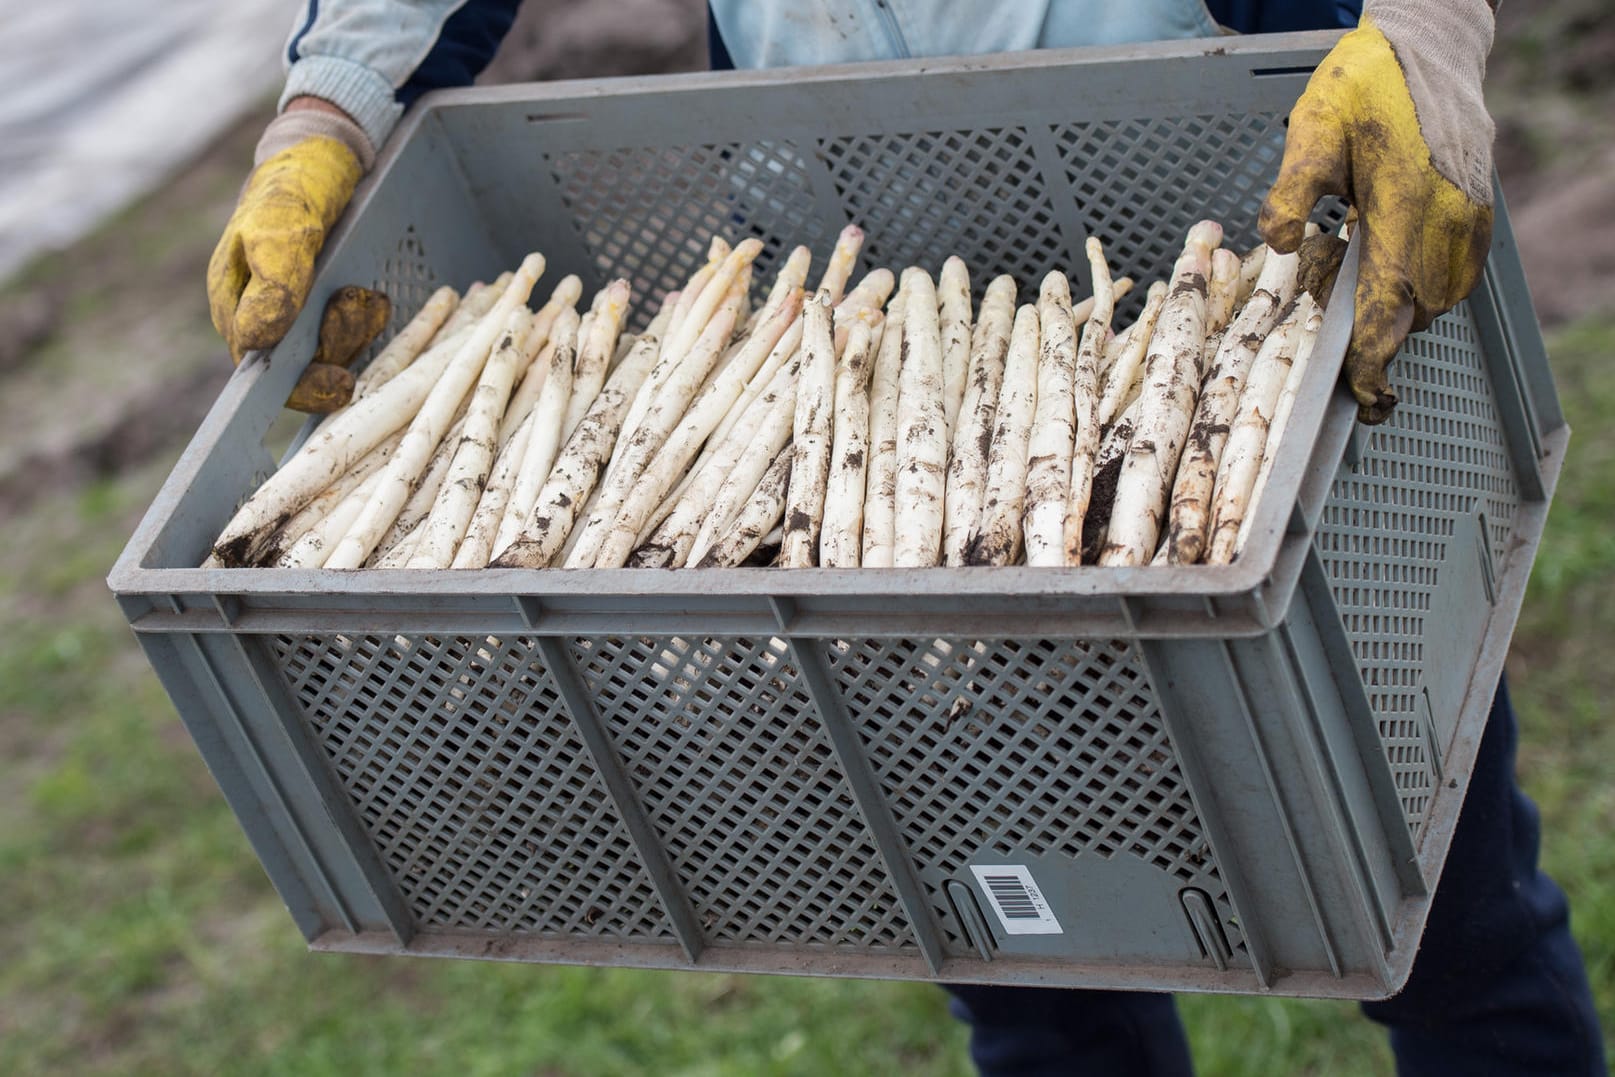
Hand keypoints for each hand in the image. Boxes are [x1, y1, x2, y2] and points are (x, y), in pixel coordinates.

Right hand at [207, 106, 366, 411]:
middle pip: (304, 369)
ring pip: (334, 353)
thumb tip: (260, 341)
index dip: (301, 385)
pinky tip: (373, 295)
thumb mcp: (280, 224)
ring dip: (357, 328)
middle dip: (339, 345)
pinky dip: (369, 320)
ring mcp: (302, 316)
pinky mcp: (333, 308)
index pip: (262, 373)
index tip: (339, 378)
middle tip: (358, 301)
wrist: (327, 160)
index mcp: (237, 306)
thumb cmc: (292, 188)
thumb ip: (272, 279)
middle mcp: (266, 319)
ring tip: (364, 292)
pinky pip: (355, 335)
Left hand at [1259, 6, 1494, 423]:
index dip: (1373, 359)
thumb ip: (1292, 192)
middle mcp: (1447, 222)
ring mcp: (1469, 219)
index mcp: (1405, 209)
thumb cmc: (1365, 86)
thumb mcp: (1312, 130)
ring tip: (1351, 269)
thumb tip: (1281, 243)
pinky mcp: (1478, 212)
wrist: (1427, 48)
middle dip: (1370, 331)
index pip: (1389, 306)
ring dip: (1393, 306)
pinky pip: (1456, 275)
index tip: (1363, 395)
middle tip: (1331, 303)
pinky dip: (1420, 287)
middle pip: (1410, 313)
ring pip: (1435, 299)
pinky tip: (1385, 259)